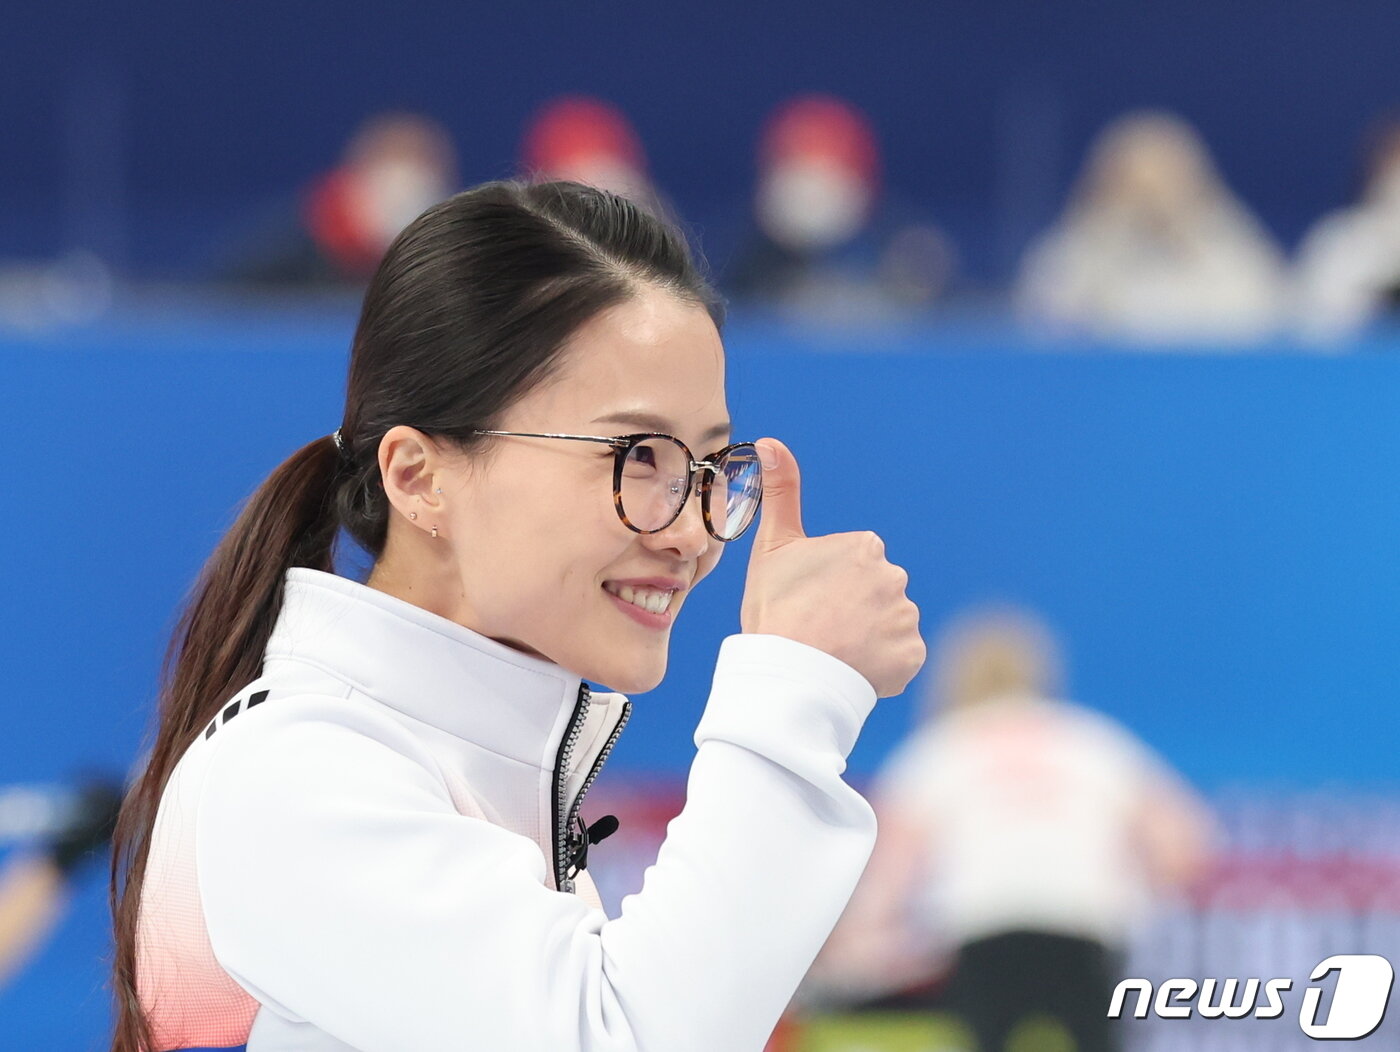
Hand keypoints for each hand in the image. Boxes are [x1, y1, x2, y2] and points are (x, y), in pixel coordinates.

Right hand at [740, 438, 924, 697]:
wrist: (790, 671)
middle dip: (851, 612)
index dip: (827, 587)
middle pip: (872, 596)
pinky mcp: (912, 654)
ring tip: (834, 653)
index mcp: (864, 547)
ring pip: (886, 627)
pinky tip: (852, 668)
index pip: (852, 567)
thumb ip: (781, 492)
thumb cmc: (776, 609)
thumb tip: (769, 441)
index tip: (808, 602)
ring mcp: (906, 617)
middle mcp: (894, 576)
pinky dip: (880, 666)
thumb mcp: (772, 546)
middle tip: (818, 631)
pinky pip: (899, 659)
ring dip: (866, 640)